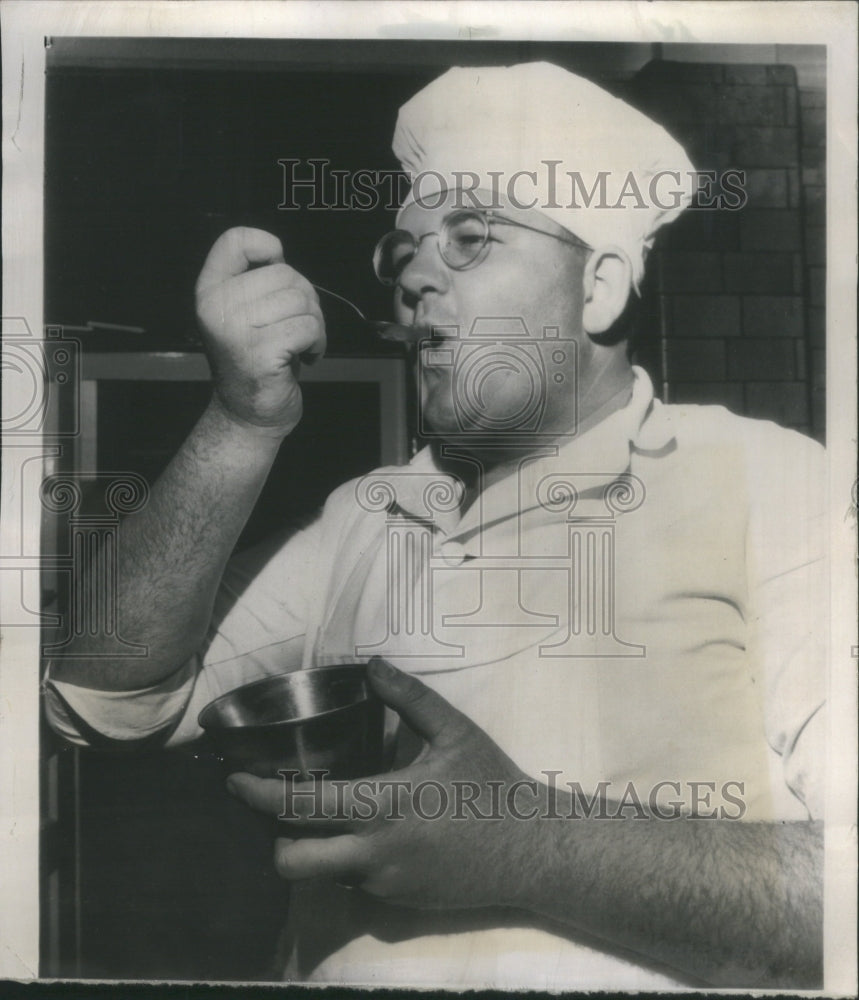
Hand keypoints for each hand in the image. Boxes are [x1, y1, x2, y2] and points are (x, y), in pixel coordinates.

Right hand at [195, 227, 325, 434]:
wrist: (247, 414)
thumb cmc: (256, 361)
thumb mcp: (245, 313)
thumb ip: (255, 281)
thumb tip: (280, 255)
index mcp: (210, 291)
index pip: (235, 240)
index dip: (268, 245)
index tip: (278, 268)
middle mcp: (216, 307)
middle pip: (284, 273)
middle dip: (305, 299)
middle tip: (298, 326)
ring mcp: (236, 331)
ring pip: (301, 300)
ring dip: (315, 324)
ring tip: (302, 343)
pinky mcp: (260, 353)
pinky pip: (308, 327)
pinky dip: (317, 342)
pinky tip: (306, 356)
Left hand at [227, 658, 543, 909]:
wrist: (530, 850)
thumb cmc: (490, 785)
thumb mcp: (454, 731)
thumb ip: (410, 697)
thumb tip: (372, 665)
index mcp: (382, 804)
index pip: (301, 806)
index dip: (258, 795)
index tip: (234, 781)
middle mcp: (374, 853)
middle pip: (293, 862)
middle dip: (274, 840)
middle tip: (280, 810)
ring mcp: (385, 884)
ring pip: (322, 875)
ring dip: (313, 851)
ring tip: (328, 818)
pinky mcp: (399, 903)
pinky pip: (356, 883)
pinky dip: (349, 861)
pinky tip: (375, 834)